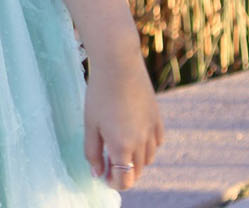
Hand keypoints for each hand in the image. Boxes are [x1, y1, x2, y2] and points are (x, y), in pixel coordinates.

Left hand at [83, 56, 163, 190]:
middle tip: (108, 164)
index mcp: (122, 147)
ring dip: (135, 160)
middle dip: (123, 173)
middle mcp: (142, 143)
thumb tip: (97, 174)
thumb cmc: (99, 94)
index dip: (114, 183)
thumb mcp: (89, 124)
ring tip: (119, 149)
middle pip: (137, 171)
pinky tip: (136, 136)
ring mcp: (152, 131)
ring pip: (148, 158)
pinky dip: (147, 146)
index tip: (104, 177)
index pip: (125, 180)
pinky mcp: (158, 119)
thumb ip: (92, 152)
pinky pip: (157, 142)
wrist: (119, 66)